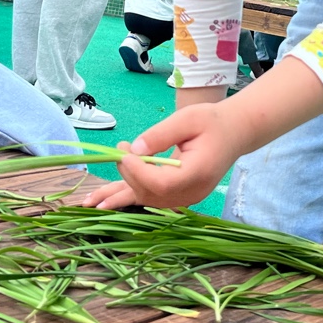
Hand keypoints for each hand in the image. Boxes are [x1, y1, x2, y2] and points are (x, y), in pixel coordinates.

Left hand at [85, 102, 246, 209]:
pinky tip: (105, 203)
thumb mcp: (188, 119)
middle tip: (119, 149)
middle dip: (127, 175)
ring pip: (147, 199)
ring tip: (89, 201)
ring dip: (119, 194)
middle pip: (151, 193)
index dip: (138, 170)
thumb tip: (133, 148)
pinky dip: (127, 196)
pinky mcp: (178, 195)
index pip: (162, 182)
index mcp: (198, 174)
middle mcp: (191, 192)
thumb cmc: (212, 122)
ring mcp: (185, 198)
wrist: (233, 133)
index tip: (124, 150)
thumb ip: (161, 134)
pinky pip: (150, 197)